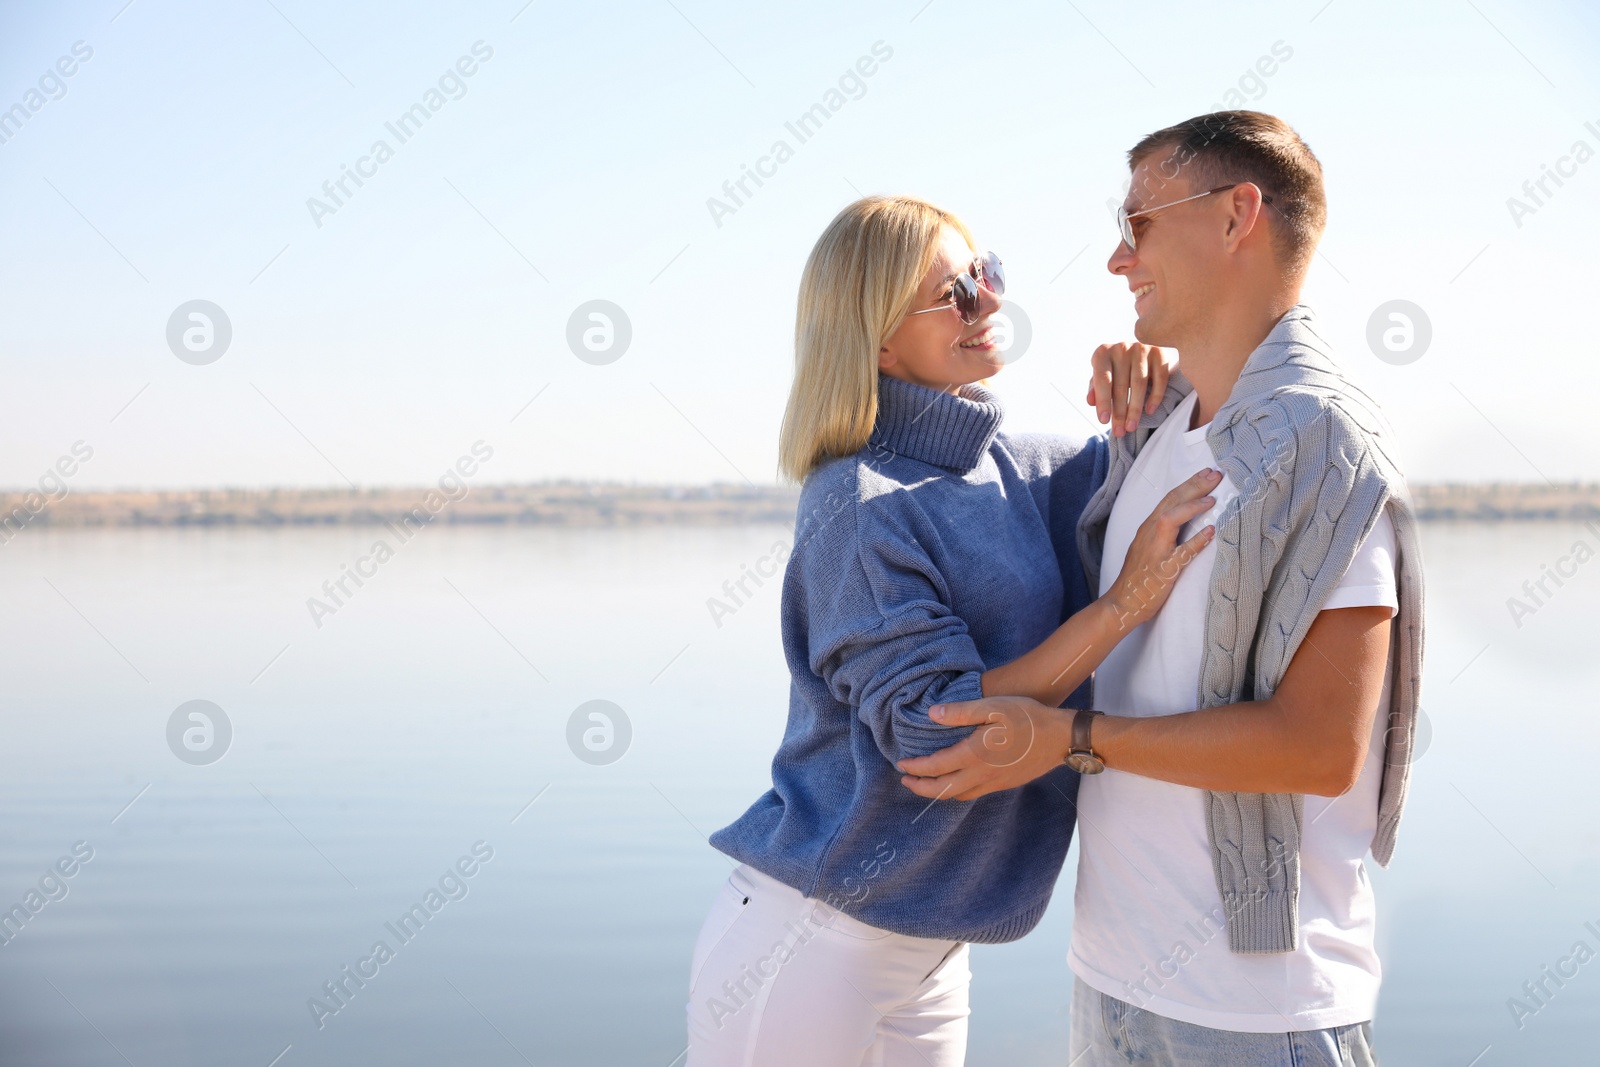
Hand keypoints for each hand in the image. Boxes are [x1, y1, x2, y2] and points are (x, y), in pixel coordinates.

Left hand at [896, 696, 1070, 800]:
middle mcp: (982, 774)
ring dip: (938, 792)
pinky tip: (956, 781)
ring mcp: (994, 782)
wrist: (1061, 738)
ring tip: (927, 782)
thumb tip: (932, 714)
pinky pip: (973, 794)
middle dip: (920, 787)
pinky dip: (957, 792)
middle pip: (942, 790)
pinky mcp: (1004, 784)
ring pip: (958, 796)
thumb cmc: (1028, 717)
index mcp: (975, 754)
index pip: (936, 767)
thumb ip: (961, 711)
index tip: (902, 764)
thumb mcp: (994, 706)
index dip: (915, 768)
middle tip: (906, 780)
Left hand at [1087, 342, 1176, 437]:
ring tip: (1131, 427)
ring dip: (1135, 409)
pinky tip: (1149, 411)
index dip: (1103, 401)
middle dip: (1119, 412)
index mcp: (1102, 353)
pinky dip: (1155, 396)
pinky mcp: (1159, 353)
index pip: (1102, 380)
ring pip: (1139, 384)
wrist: (1142, 354)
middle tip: (1119, 431)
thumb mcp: (1103, 377)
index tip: (1104, 421)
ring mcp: (1141, 349)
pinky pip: (1159, 378)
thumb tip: (1090, 402)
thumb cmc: (1117, 369)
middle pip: (1120, 385)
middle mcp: (1121, 348)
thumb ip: (1096, 389)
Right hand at [1104, 468, 1219, 629]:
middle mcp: (1149, 533)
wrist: (1122, 602)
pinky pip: (1182, 551)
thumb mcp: (1148, 548)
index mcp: (1147, 527)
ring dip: (1193, 505)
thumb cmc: (1137, 578)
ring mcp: (1155, 550)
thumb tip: (1187, 522)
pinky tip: (1211, 531)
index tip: (1206, 474)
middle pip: (1171, 502)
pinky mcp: (1163, 568)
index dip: (1188, 485)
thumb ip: (1163, 533)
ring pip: (1171, 518)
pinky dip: (1196, 540)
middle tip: (1215, 473)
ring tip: (1213, 497)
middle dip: (1194, 485)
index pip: (1169, 499)